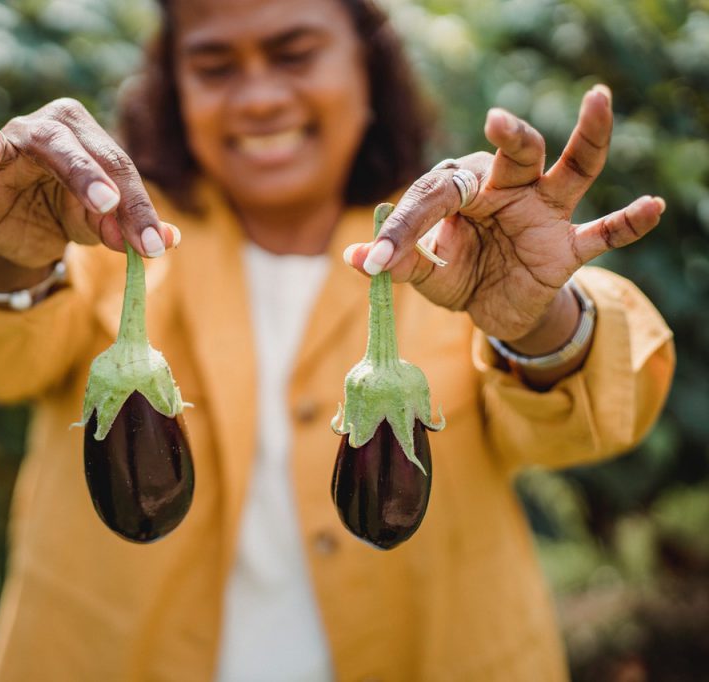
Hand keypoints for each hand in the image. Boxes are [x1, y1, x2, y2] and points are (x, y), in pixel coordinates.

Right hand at [0, 98, 177, 268]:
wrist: (31, 232)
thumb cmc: (73, 211)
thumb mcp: (103, 223)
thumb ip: (128, 229)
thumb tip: (167, 241)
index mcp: (78, 132)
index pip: (113, 165)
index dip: (135, 207)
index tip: (151, 246)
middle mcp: (33, 130)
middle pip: (56, 140)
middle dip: (84, 172)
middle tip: (106, 206)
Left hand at [343, 85, 664, 342]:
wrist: (492, 308)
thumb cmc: (457, 273)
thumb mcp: (424, 272)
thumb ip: (399, 262)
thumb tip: (355, 259)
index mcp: (463, 189)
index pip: (436, 195)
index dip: (405, 227)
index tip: (378, 258)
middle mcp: (506, 189)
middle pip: (513, 154)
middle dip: (508, 136)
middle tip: (495, 120)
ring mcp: (542, 213)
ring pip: (569, 169)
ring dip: (586, 137)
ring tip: (596, 101)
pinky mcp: (566, 245)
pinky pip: (604, 232)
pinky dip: (628, 222)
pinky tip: (653, 207)